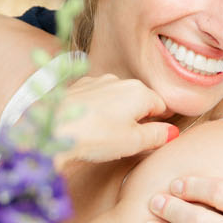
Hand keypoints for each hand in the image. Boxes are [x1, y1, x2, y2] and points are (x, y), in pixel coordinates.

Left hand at [53, 73, 176, 165]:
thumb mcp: (133, 142)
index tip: (151, 138)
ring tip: (105, 135)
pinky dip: (97, 109)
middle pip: (138, 100)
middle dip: (137, 118)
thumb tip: (172, 132)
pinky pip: (96, 98)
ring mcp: (96, 81)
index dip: (159, 124)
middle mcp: (118, 80)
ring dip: (116, 112)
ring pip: (116, 97)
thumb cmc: (95, 136)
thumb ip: (157, 136)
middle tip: (127, 141)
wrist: (51, 129)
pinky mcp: (77, 87)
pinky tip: (88, 125)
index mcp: (138, 91)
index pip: (161, 106)